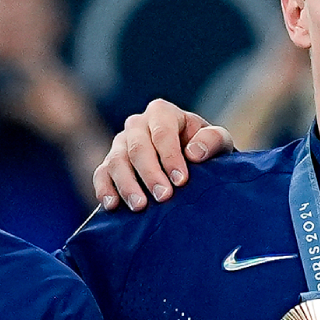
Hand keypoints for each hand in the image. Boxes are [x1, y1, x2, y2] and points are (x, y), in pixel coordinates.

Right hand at [90, 98, 236, 212]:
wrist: (191, 165)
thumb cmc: (205, 150)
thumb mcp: (219, 142)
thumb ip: (213, 140)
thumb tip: (194, 153)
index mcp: (162, 113)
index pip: (162, 132)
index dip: (170, 156)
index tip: (181, 181)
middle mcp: (137, 125)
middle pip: (137, 147)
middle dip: (150, 173)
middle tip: (163, 196)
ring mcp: (120, 144)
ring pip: (116, 161)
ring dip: (127, 185)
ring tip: (140, 206)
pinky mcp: (109, 164)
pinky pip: (101, 174)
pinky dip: (104, 189)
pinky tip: (112, 205)